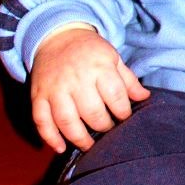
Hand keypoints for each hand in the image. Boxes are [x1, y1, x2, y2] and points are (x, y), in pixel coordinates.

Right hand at [30, 26, 149, 153]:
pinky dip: (50, 137)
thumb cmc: (90, 51)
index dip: (123, 112)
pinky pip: (41, 120)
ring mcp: (55, 88)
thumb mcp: (113, 58)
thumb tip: (145, 98)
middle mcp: (76, 79)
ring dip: (79, 138)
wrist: (58, 35)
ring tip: (90, 145)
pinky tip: (60, 148)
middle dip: (104, 127)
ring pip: (66, 121)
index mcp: (99, 68)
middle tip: (108, 130)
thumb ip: (128, 80)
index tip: (123, 117)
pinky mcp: (38, 95)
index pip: (115, 97)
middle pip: (92, 112)